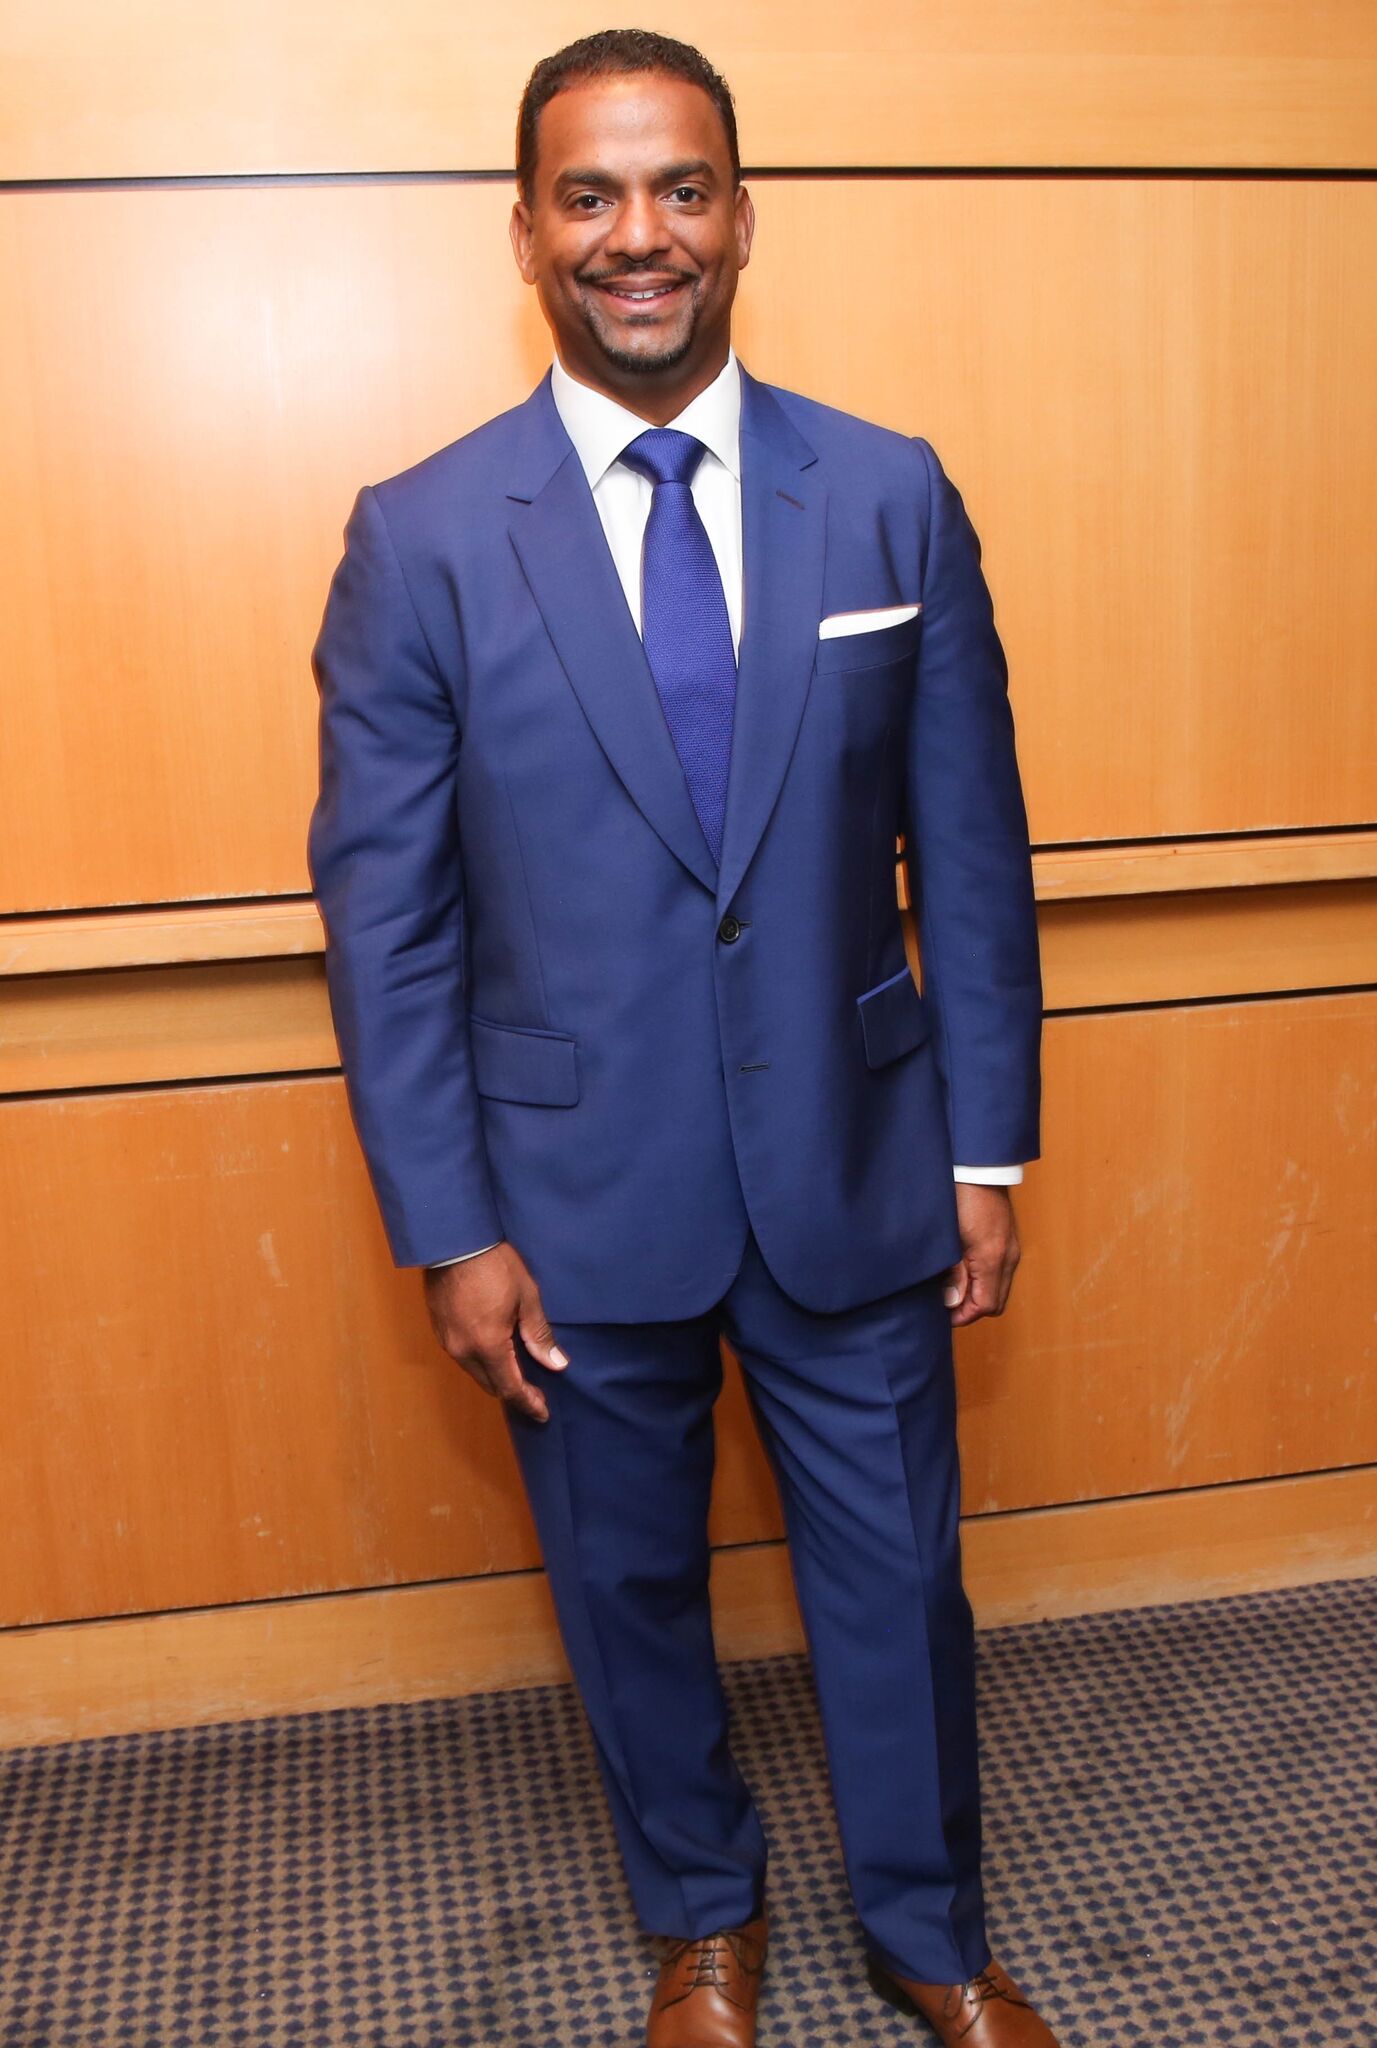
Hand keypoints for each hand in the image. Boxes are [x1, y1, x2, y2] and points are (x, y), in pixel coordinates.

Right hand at [422, 1242, 568, 1423]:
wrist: (454, 1240)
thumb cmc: (494, 1264)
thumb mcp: (527, 1297)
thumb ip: (539, 1335)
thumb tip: (555, 1364)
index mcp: (488, 1345)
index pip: (510, 1388)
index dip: (528, 1403)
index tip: (543, 1413)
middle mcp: (463, 1350)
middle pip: (491, 1385)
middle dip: (513, 1392)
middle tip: (535, 1391)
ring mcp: (447, 1341)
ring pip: (475, 1372)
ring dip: (496, 1376)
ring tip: (517, 1370)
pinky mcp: (439, 1329)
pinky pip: (463, 1357)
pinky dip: (481, 1362)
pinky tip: (494, 1350)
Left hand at [943, 1184, 1020, 1327]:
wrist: (977, 1166)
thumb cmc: (959, 1196)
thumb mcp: (949, 1238)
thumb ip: (952, 1272)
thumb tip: (952, 1301)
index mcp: (993, 1258)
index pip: (985, 1305)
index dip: (963, 1315)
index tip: (943, 1314)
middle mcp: (1008, 1256)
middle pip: (995, 1302)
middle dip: (971, 1309)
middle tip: (946, 1303)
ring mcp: (1011, 1248)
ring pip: (998, 1288)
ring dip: (977, 1294)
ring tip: (952, 1287)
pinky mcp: (1008, 1240)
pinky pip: (1000, 1272)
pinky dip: (983, 1280)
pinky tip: (963, 1271)